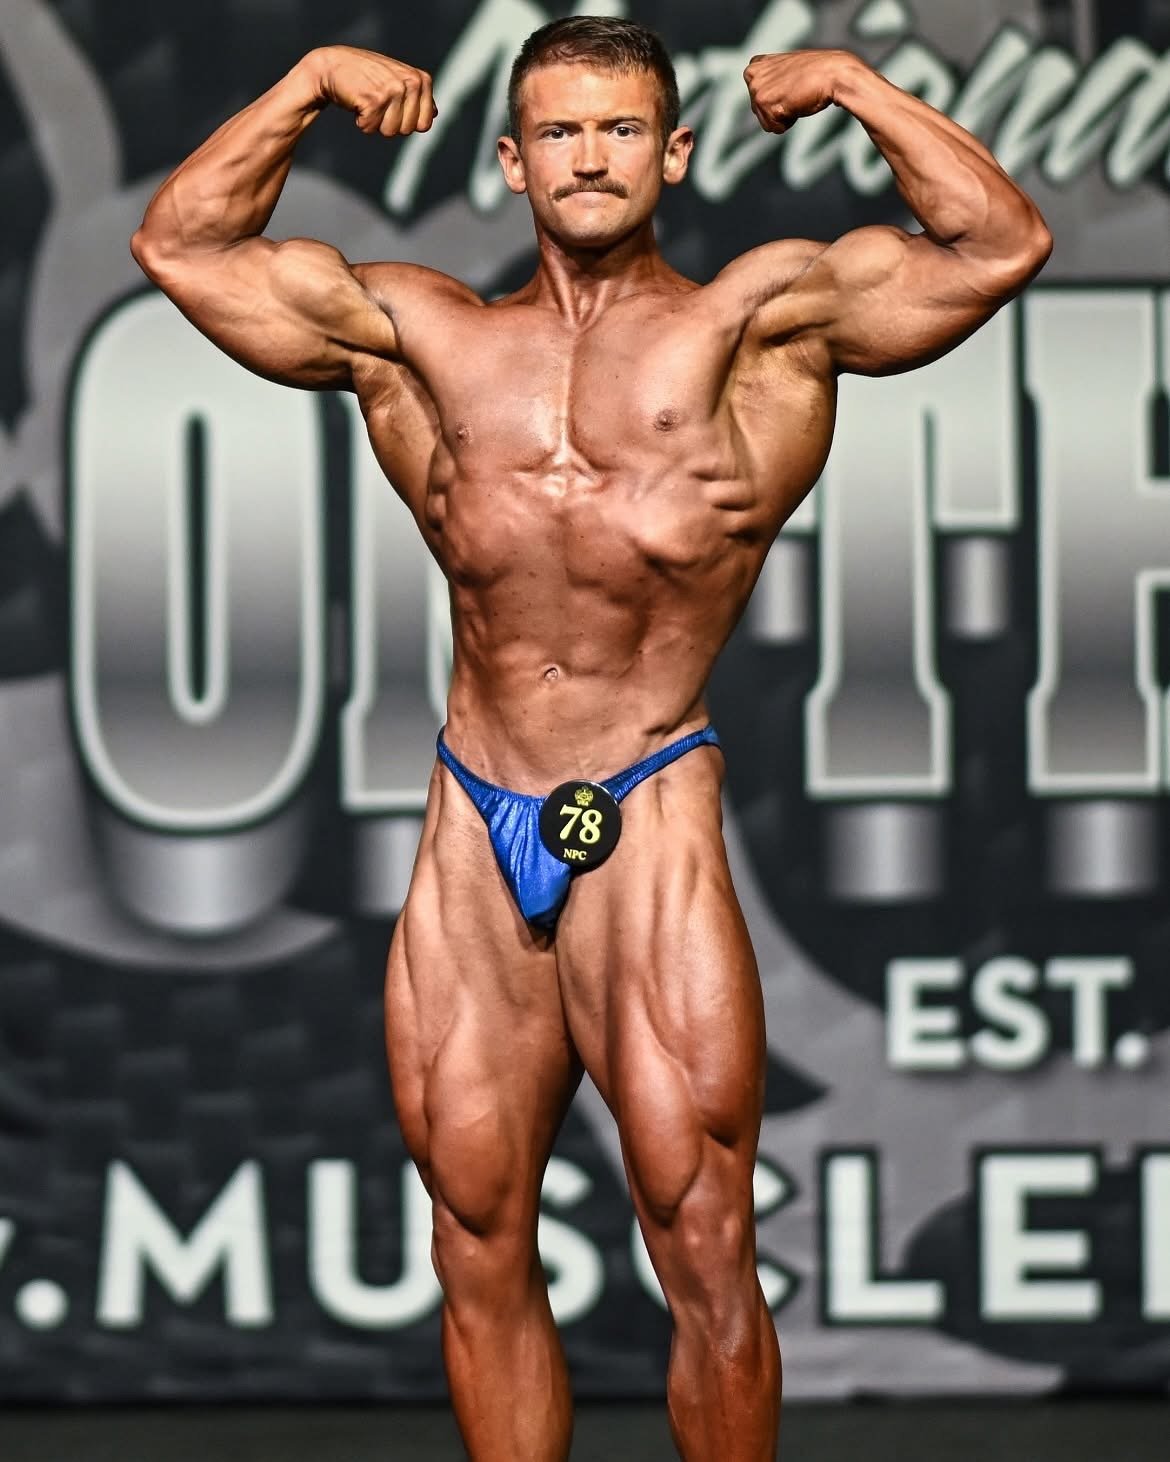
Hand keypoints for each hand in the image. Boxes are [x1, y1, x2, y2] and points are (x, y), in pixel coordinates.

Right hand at [308, 46, 435, 135]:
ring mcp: (393, 90)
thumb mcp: (397, 80)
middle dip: (390, 123)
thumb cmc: (367, 75)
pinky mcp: (374, 100)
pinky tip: (357, 102)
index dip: (406, 122)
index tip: (393, 106)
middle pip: (407, 130)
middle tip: (378, 102)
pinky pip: (370, 128)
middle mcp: (410, 83)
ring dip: (375, 122)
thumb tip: (435, 114)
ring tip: (368, 100)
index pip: (424, 125)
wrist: (333, 65)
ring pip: (390, 132)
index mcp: (421, 80)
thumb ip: (417, 96)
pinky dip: (361, 122)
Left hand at [743, 49, 860, 133]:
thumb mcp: (788, 70)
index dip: (776, 99)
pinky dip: (788, 122)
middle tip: (795, 91)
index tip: (790, 85)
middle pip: (759, 112)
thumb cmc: (815, 73)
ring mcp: (758, 89)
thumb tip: (767, 100)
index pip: (757, 99)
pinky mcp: (765, 103)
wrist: (833, 73)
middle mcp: (752, 75)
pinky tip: (797, 103)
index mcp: (755, 66)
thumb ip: (771, 81)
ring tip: (796, 96)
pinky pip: (774, 128)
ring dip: (783, 116)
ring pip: (766, 122)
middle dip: (777, 109)